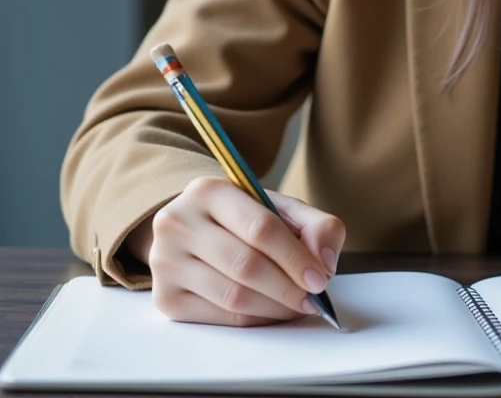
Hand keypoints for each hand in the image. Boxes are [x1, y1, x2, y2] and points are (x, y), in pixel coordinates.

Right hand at [130, 176, 345, 326]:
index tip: (320, 278)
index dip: (295, 257)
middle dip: (288, 287)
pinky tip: (273, 312)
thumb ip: (316, 226)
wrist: (195, 230)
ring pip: (233, 296)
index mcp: (208, 191)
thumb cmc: (245, 219)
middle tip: (314, 298)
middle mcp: (177, 223)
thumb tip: (324, 261)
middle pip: (245, 265)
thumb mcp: (282, 209)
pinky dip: (255, 319)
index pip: (260, 228)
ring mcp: (165, 262)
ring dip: (275, 307)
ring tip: (298, 305)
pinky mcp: (165, 297)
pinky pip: (220, 317)